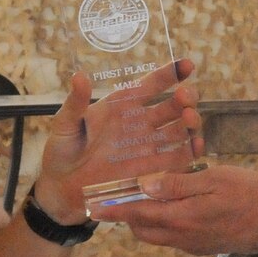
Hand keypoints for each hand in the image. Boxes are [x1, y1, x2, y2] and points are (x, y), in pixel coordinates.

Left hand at [31, 61, 201, 222]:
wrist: (62, 190)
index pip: (151, 85)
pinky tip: (196, 147)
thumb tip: (79, 75)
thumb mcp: (65, 125)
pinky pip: (178, 158)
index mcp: (122, 105)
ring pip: (180, 129)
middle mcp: (141, 123)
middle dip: (185, 98)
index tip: (187, 65)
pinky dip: (191, 151)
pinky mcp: (152, 169)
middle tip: (186, 97)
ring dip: (190, 122)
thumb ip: (76, 103)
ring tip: (190, 120)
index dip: (169, 74)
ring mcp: (149, 146)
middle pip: (173, 105)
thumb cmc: (61, 153)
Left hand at [105, 163, 257, 256]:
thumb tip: (145, 185)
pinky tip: (168, 210)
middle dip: (126, 216)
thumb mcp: (213, 179)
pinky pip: (170, 239)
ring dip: (143, 222)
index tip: (93, 205)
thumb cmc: (246, 194)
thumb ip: (177, 184)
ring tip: (140, 202)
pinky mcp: (199, 246)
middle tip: (117, 198)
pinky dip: (160, 226)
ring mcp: (190, 244)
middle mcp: (180, 235)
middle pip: (141, 229)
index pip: (137, 213)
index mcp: (179, 217)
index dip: (114, 209)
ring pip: (154, 236)